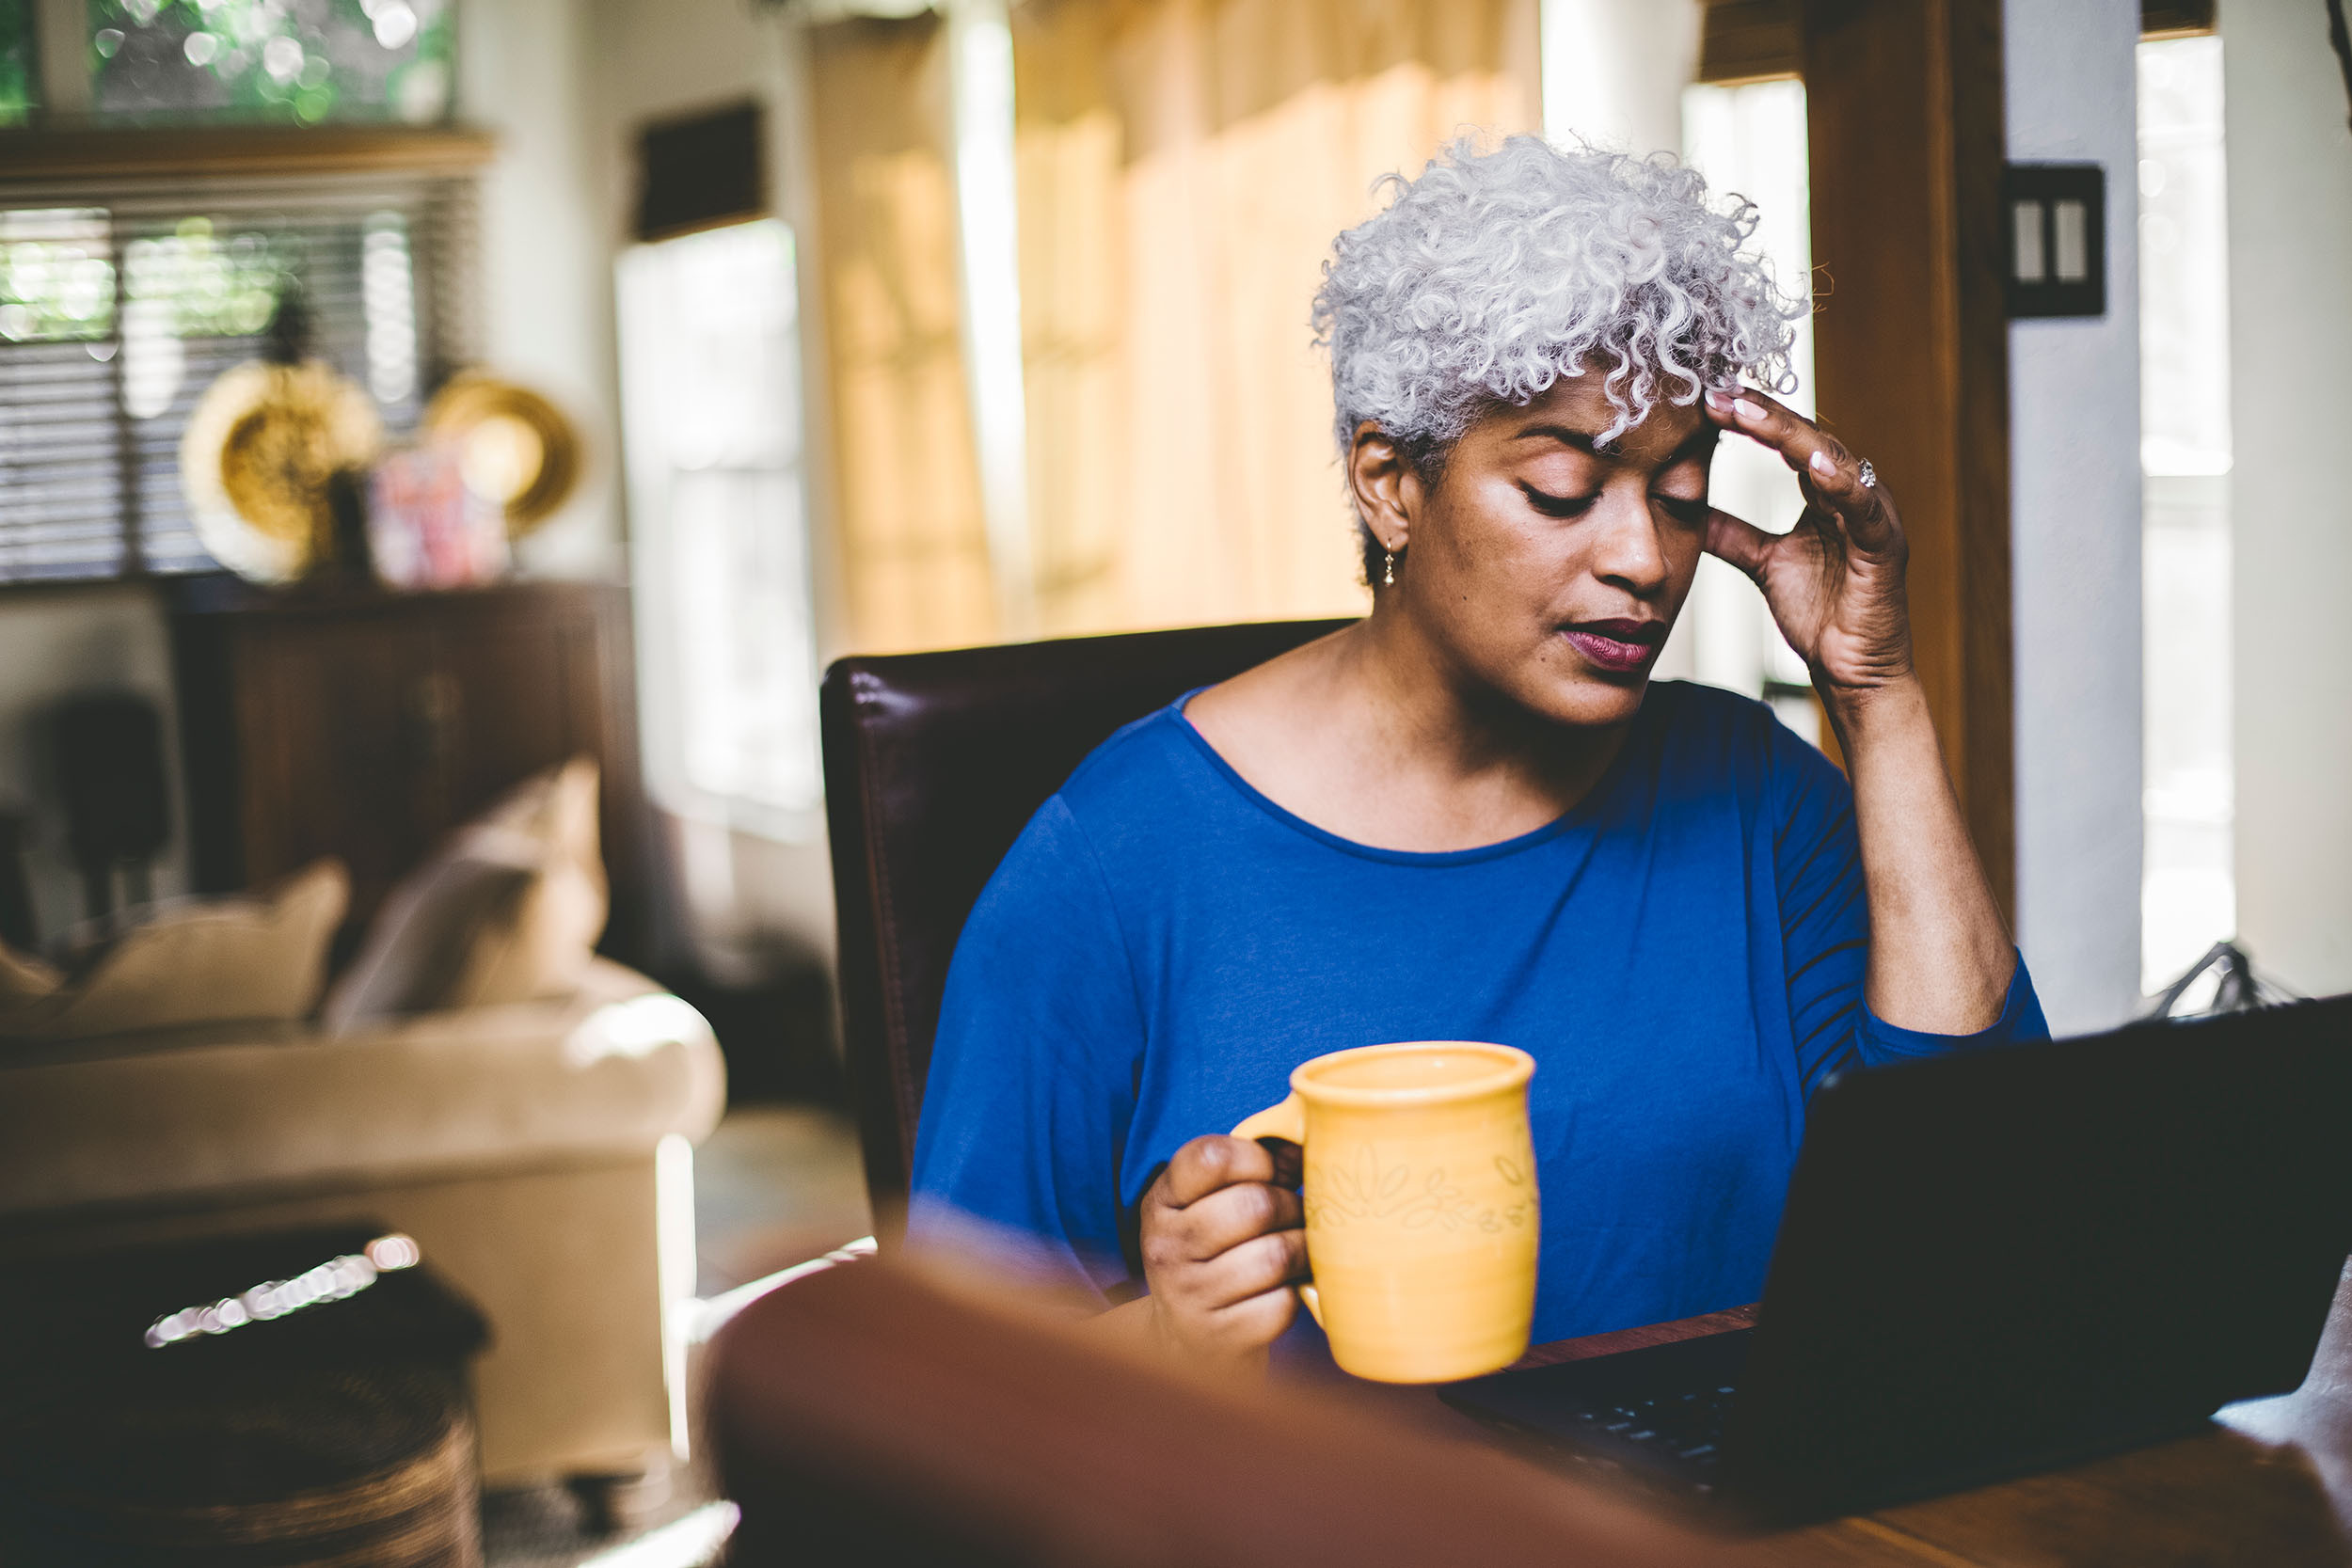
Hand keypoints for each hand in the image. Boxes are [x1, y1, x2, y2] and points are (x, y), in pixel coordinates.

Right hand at [1136, 1133, 1306, 1365]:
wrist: (1185, 1345)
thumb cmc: (1212, 1258)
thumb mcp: (1208, 1207)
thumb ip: (1249, 1169)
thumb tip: (1305, 1143)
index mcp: (1161, 1202)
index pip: (1212, 1157)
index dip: (1257, 1157)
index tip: (1272, 1172)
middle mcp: (1166, 1247)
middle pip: (1255, 1205)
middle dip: (1292, 1207)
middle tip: (1298, 1216)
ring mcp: (1188, 1296)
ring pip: (1275, 1255)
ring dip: (1303, 1251)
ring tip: (1301, 1251)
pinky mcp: (1219, 1338)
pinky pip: (1280, 1306)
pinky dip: (1295, 1297)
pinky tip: (1287, 1291)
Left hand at [1699, 388, 1914, 706]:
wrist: (1852, 672)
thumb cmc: (1820, 615)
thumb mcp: (1762, 563)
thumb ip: (1730, 533)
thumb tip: (1687, 510)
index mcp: (1826, 494)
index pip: (1787, 442)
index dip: (1749, 419)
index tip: (1706, 400)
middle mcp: (1853, 494)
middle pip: (1808, 438)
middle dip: (1763, 414)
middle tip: (1719, 393)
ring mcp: (1872, 516)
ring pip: (1833, 460)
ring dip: (1791, 435)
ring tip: (1750, 412)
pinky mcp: (1885, 545)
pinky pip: (1863, 506)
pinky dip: (1840, 483)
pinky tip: (1812, 463)